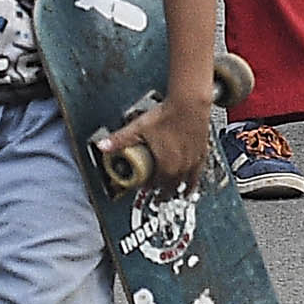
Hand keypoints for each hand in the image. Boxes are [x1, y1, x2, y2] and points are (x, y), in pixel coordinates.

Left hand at [100, 87, 215, 190]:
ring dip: (179, 190)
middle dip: (162, 194)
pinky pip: (198, 173)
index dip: (146, 187)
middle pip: (170, 187)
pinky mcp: (201, 153)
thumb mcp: (138, 128)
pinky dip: (193, 181)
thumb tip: (102, 146)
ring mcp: (192, 162)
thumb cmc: (167, 115)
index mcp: (165, 165)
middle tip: (157, 199)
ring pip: (186, 183)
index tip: (143, 187)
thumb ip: (119, 140)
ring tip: (176, 195)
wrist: (189, 104)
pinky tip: (192, 182)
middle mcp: (180, 167)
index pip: (154, 184)